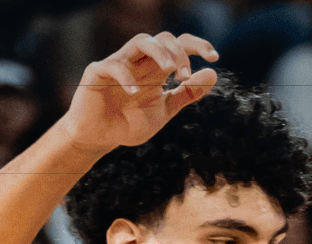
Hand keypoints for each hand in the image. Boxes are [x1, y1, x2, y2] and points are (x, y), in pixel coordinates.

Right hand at [58, 32, 218, 152]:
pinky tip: (134, 93)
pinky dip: (126, 77)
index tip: (214, 57)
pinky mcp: (98, 72)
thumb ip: (187, 94)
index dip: (197, 45)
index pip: (179, 45)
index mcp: (156, 68)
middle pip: (163, 38)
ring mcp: (119, 64)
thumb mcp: (165, 110)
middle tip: (184, 76)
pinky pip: (113, 66)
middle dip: (179, 53)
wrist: (100, 138)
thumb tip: (213, 74)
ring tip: (170, 70)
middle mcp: (140, 61)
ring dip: (159, 52)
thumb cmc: (129, 122)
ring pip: (141, 40)